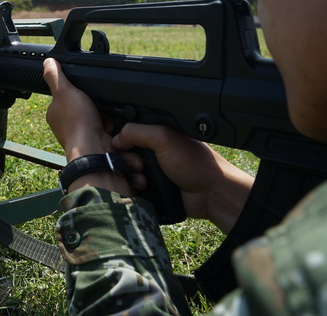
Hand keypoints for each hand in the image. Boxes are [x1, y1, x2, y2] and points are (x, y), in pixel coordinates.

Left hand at [42, 58, 135, 195]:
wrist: (95, 150)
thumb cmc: (77, 124)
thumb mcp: (65, 91)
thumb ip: (56, 76)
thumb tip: (48, 62)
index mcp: (56, 114)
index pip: (66, 97)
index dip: (77, 92)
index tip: (84, 91)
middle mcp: (68, 126)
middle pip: (85, 106)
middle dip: (94, 104)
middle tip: (96, 104)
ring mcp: (84, 135)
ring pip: (98, 117)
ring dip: (105, 114)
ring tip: (105, 115)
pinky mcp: (98, 142)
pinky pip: (109, 128)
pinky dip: (112, 126)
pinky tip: (111, 125)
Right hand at [113, 123, 253, 233]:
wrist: (210, 194)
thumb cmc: (195, 163)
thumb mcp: (164, 138)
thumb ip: (137, 131)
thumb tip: (116, 139)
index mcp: (154, 135)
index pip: (125, 134)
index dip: (119, 141)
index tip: (121, 147)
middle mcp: (151, 151)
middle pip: (122, 154)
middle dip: (125, 161)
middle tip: (139, 165)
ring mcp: (151, 171)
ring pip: (125, 173)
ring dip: (129, 177)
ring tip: (142, 180)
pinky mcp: (151, 189)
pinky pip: (132, 189)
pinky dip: (132, 189)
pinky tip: (141, 188)